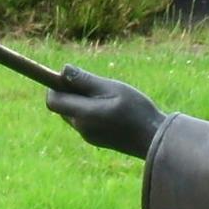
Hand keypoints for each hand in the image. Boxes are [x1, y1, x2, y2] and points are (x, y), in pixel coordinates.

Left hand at [46, 64, 166, 158]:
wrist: (155, 139)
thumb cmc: (136, 110)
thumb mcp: (112, 88)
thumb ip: (86, 80)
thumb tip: (63, 69)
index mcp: (83, 115)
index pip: (53, 100)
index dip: (55, 85)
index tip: (70, 76)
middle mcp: (81, 128)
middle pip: (62, 106)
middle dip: (70, 92)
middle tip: (94, 83)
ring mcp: (88, 136)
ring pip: (73, 113)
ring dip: (81, 101)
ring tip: (106, 95)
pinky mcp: (96, 139)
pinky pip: (83, 121)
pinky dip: (89, 110)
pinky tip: (110, 106)